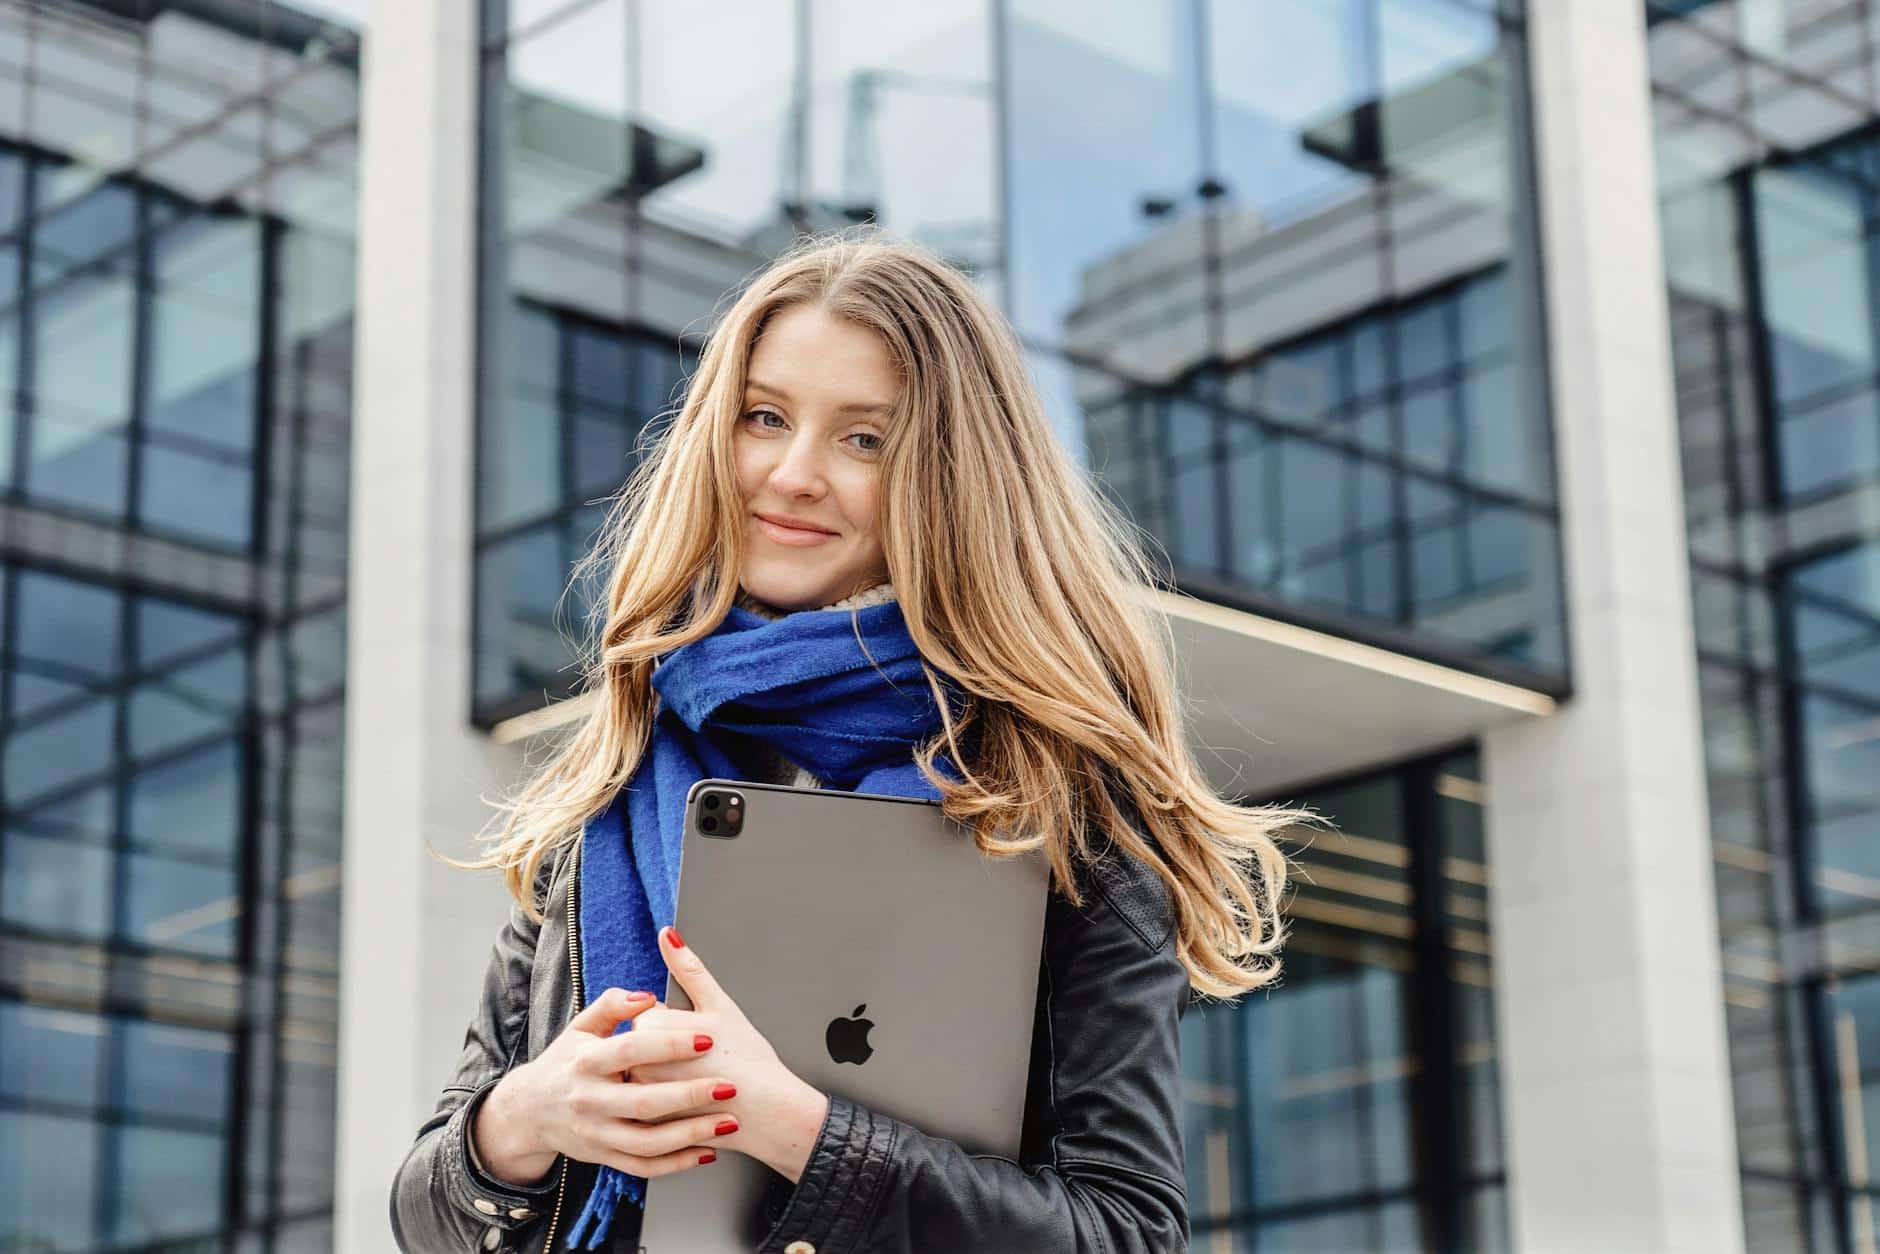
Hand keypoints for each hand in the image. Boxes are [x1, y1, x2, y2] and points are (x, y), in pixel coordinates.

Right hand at [473, 984, 739, 1185]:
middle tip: (728, 1085)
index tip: (707, 1038)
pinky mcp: (603, 1157)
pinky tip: (707, 1151)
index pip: (630, 1051)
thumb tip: (647, 995)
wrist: (529, 1110)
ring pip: (647, 1143)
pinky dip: (677, 1164)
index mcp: (584, 1062)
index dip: (669, 1044)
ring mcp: (596, 1134)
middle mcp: (589, 1101)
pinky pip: (643, 1166)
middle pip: (643, 1103)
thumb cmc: (566, 1061)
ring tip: (728, 1123)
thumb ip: (613, 1005)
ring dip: (691, 1135)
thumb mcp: (580, 1027)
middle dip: (690, 1095)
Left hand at [627, 925, 831, 1183]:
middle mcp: (640, 1066)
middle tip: (705, 1061)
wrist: (771, 1113)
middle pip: (643, 1048)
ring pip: (645, 1078)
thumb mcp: (720, 1005)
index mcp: (652, 1030)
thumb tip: (668, 935)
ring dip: (666, 1079)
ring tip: (700, 1083)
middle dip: (669, 1053)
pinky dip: (665, 1107)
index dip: (679, 1026)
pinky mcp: (650, 1126)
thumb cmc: (750, 1060)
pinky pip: (648, 1109)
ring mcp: (644, 1100)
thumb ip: (688, 967)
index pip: (648, 1017)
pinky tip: (691, 1107)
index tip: (703, 1039)